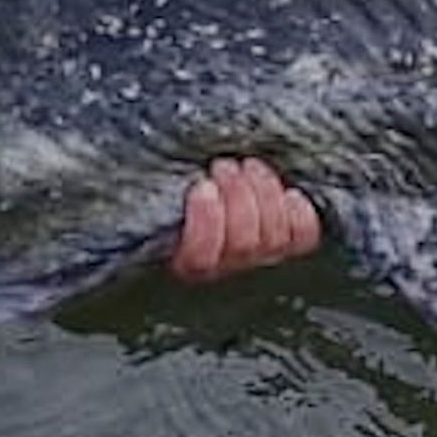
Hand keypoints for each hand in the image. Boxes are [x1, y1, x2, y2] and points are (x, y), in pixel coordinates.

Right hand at [170, 156, 321, 281]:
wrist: (215, 197)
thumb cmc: (177, 194)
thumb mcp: (158, 192)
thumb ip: (155, 189)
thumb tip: (133, 165)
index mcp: (184, 261)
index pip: (201, 258)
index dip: (206, 224)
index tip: (201, 185)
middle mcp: (224, 270)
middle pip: (244, 244)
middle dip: (238, 196)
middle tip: (224, 166)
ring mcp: (259, 261)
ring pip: (273, 239)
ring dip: (264, 193)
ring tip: (248, 167)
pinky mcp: (288, 245)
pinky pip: (304, 238)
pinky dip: (299, 212)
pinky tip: (287, 192)